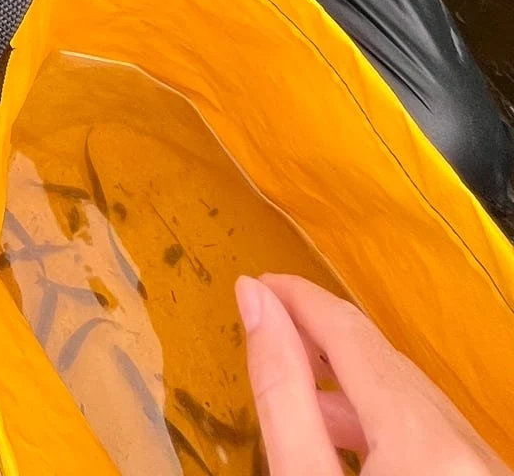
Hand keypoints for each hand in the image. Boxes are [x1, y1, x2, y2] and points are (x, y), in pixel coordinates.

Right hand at [238, 273, 510, 475]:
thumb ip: (282, 394)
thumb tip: (255, 301)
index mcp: (422, 438)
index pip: (351, 334)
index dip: (300, 300)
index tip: (255, 282)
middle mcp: (467, 446)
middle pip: (384, 362)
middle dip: (322, 336)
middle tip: (267, 319)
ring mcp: (484, 466)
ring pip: (412, 399)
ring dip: (352, 380)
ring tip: (296, 376)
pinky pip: (434, 432)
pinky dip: (386, 419)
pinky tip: (349, 431)